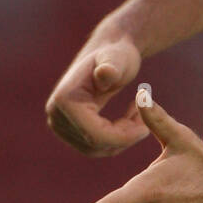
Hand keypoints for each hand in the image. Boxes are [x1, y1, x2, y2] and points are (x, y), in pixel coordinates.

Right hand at [45, 32, 148, 156]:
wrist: (109, 53)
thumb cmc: (117, 54)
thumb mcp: (119, 59)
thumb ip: (112, 66)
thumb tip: (105, 73)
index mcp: (64, 100)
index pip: (95, 135)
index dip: (123, 136)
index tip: (147, 126)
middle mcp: (55, 115)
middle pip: (94, 144)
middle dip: (123, 137)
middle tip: (146, 121)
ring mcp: (58, 124)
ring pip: (95, 149)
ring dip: (120, 139)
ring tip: (138, 118)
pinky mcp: (67, 129)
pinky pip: (94, 146)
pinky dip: (115, 138)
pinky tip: (129, 121)